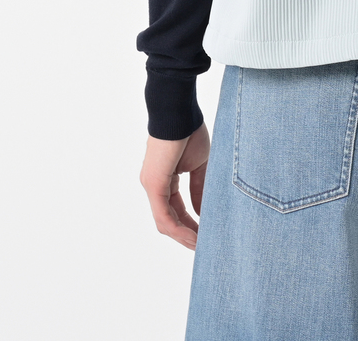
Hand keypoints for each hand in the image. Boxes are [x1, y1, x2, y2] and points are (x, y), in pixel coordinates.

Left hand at [140, 123, 210, 249]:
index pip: (176, 209)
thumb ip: (200, 188)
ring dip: (183, 236)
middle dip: (186, 235)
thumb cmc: (189, 130)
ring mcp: (152, 185)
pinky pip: (164, 215)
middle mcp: (153, 185)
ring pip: (165, 222)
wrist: (179, 111)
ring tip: (200, 246)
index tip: (206, 234)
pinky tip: (193, 236)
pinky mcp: (154, 184)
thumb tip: (203, 211)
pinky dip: (178, 228)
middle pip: (168, 220)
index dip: (190, 224)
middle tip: (204, 246)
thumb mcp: (199, 165)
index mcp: (164, 179)